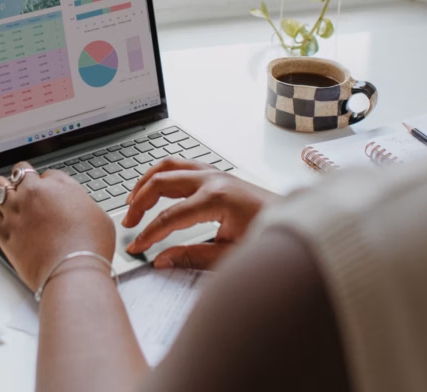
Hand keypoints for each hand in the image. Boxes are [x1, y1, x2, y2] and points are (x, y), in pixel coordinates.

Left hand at [0, 162, 116, 290]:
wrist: (73, 272)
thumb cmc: (90, 247)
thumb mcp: (98, 215)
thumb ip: (81, 203)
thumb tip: (76, 205)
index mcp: (59, 185)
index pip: (48, 174)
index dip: (48, 184)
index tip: (49, 193)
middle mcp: (34, 193)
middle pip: (20, 171)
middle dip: (22, 178)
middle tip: (25, 188)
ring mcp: (16, 211)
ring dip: (1, 189)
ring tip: (5, 196)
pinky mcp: (3, 232)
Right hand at [122, 158, 280, 269]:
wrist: (298, 224)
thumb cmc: (269, 238)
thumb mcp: (230, 255)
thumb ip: (192, 257)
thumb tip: (161, 260)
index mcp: (216, 199)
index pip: (170, 216)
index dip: (149, 233)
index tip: (135, 247)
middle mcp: (214, 179)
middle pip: (162, 182)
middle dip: (140, 203)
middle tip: (128, 224)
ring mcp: (216, 173)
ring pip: (169, 166)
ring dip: (147, 181)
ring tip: (132, 201)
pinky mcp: (218, 174)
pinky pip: (182, 165)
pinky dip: (163, 174)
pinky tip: (155, 187)